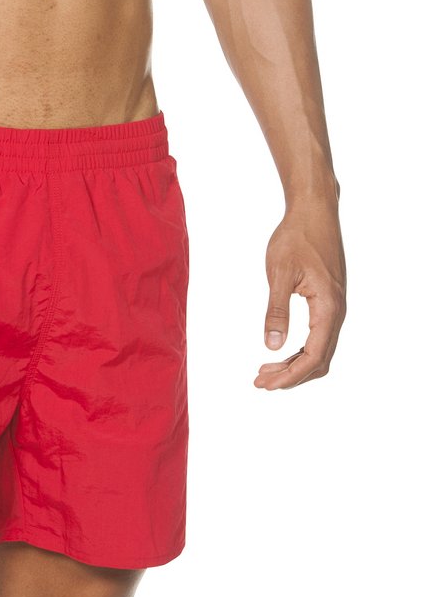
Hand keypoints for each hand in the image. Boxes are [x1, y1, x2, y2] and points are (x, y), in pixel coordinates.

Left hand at [255, 201, 345, 389]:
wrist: (314, 212)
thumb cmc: (296, 238)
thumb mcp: (279, 275)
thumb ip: (276, 311)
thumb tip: (271, 345)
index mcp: (328, 307)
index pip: (313, 355)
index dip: (290, 375)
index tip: (265, 384)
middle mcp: (336, 311)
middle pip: (319, 359)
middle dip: (290, 376)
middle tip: (260, 383)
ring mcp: (334, 307)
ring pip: (320, 350)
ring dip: (294, 365)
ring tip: (265, 372)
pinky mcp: (328, 301)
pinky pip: (318, 336)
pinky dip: (299, 350)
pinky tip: (279, 352)